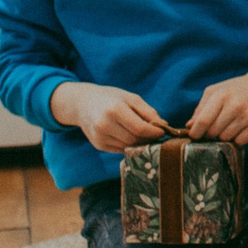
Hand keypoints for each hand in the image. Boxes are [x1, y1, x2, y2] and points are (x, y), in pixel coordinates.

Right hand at [50, 81, 169, 152]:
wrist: (83, 103)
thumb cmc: (111, 98)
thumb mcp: (131, 98)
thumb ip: (148, 112)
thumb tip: (164, 126)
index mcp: (114, 110)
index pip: (140, 128)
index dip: (155, 132)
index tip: (164, 131)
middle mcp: (104, 125)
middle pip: (135, 140)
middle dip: (149, 139)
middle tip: (157, 135)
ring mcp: (100, 137)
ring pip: (128, 147)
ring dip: (141, 144)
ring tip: (147, 135)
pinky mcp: (99, 145)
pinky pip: (121, 149)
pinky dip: (130, 145)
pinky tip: (132, 137)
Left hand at [185, 59, 247, 144]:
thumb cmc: (234, 89)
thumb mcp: (215, 91)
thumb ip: (200, 108)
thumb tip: (190, 126)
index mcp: (222, 95)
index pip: (203, 120)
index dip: (195, 132)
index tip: (194, 135)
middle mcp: (235, 105)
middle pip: (213, 132)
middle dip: (209, 133)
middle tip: (214, 127)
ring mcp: (247, 115)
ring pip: (225, 138)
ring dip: (223, 135)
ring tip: (227, 125)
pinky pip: (239, 142)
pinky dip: (236, 139)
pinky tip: (238, 129)